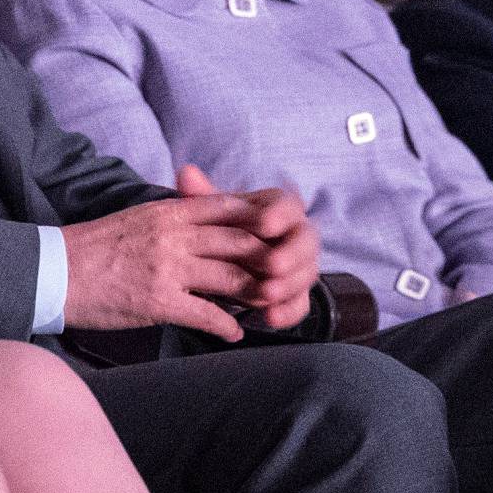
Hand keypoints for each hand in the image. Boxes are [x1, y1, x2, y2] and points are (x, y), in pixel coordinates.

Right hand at [59, 165, 318, 343]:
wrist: (53, 271)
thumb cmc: (94, 248)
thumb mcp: (138, 219)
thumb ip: (174, 217)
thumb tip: (206, 221)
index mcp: (169, 212)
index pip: (230, 209)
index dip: (262, 221)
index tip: (281, 234)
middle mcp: (173, 236)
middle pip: (241, 242)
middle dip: (268, 260)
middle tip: (286, 276)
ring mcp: (168, 268)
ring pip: (232, 279)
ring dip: (256, 296)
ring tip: (266, 307)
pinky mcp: (159, 301)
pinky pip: (208, 315)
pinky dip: (228, 327)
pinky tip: (234, 334)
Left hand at [175, 166, 318, 332]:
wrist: (226, 259)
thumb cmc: (221, 228)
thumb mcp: (210, 213)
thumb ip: (202, 196)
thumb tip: (185, 173)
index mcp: (279, 208)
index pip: (289, 205)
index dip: (280, 214)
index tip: (265, 223)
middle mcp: (296, 235)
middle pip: (306, 241)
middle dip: (290, 254)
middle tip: (272, 265)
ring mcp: (299, 266)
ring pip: (306, 274)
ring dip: (288, 285)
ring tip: (266, 294)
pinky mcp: (296, 293)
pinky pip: (300, 304)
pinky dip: (287, 312)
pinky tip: (270, 318)